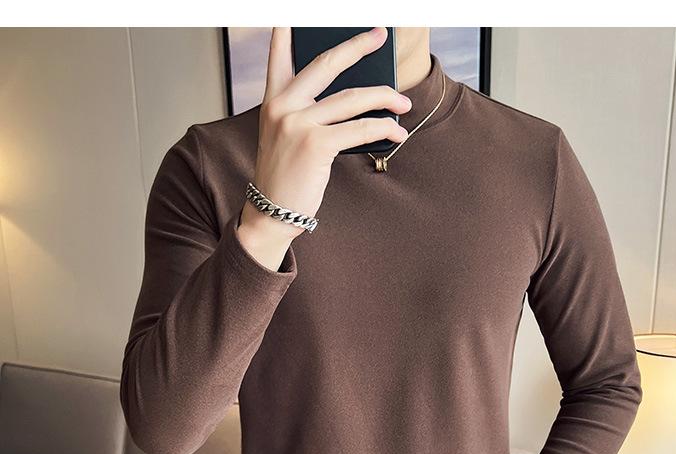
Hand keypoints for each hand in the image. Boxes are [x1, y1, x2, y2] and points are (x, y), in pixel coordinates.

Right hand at [239, 26, 411, 260]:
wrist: (271, 213)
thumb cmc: (285, 177)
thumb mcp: (285, 138)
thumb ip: (306, 113)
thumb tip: (352, 102)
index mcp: (272, 102)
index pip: (278, 58)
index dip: (287, 34)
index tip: (295, 16)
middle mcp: (282, 106)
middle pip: (327, 64)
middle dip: (357, 47)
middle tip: (379, 36)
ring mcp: (297, 123)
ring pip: (352, 99)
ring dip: (384, 98)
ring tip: (403, 103)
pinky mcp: (315, 144)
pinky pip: (359, 128)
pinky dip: (383, 128)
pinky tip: (395, 132)